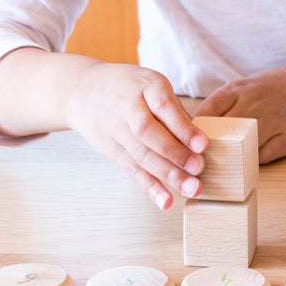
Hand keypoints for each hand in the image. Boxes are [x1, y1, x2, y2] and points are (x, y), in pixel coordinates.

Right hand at [65, 61, 208, 209]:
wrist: (82, 90)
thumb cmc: (129, 88)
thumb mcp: (152, 85)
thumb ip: (173, 111)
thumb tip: (198, 143)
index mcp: (145, 85)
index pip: (164, 107)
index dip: (183, 128)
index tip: (202, 145)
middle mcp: (127, 107)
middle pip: (150, 134)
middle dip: (176, 154)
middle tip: (199, 169)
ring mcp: (116, 129)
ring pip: (141, 155)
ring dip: (168, 175)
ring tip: (191, 189)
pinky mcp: (110, 149)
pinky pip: (131, 169)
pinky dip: (150, 187)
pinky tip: (166, 200)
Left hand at [195, 66, 285, 163]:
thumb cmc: (264, 91)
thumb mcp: (239, 90)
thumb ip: (217, 108)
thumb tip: (188, 130)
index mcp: (237, 91)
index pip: (208, 110)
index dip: (192, 130)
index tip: (181, 145)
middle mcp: (253, 105)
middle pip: (223, 131)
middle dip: (206, 148)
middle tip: (193, 164)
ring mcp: (271, 122)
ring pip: (242, 145)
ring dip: (227, 159)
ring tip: (214, 170)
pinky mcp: (285, 139)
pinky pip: (261, 156)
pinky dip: (250, 162)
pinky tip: (243, 165)